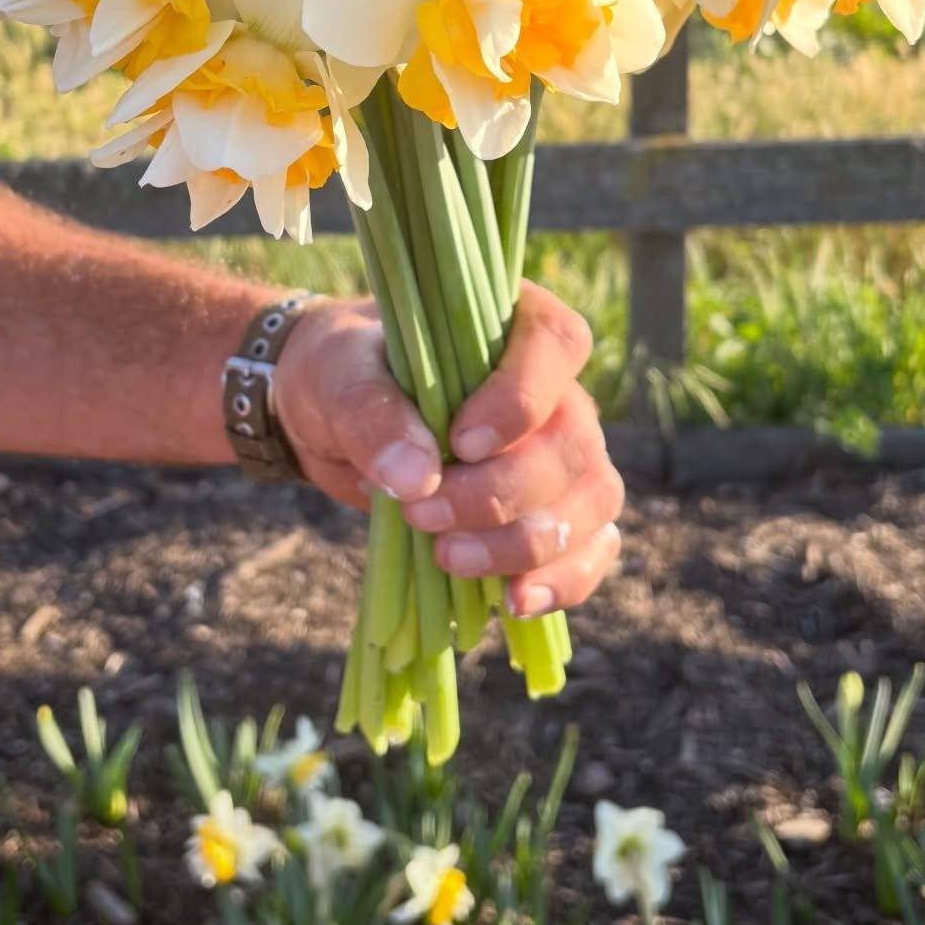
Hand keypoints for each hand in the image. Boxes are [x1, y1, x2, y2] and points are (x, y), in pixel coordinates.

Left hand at [273, 285, 622, 616]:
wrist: (334, 419)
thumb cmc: (345, 374)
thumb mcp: (339, 378)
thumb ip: (372, 415)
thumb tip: (416, 479)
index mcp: (514, 323)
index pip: (556, 345)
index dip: (521, 399)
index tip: (459, 443)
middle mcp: (557, 389)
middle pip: (573, 443)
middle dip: (501, 494)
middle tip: (423, 514)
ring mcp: (564, 455)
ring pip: (589, 502)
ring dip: (524, 544)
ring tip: (449, 558)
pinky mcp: (556, 512)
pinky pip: (589, 550)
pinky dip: (562, 581)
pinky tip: (513, 601)